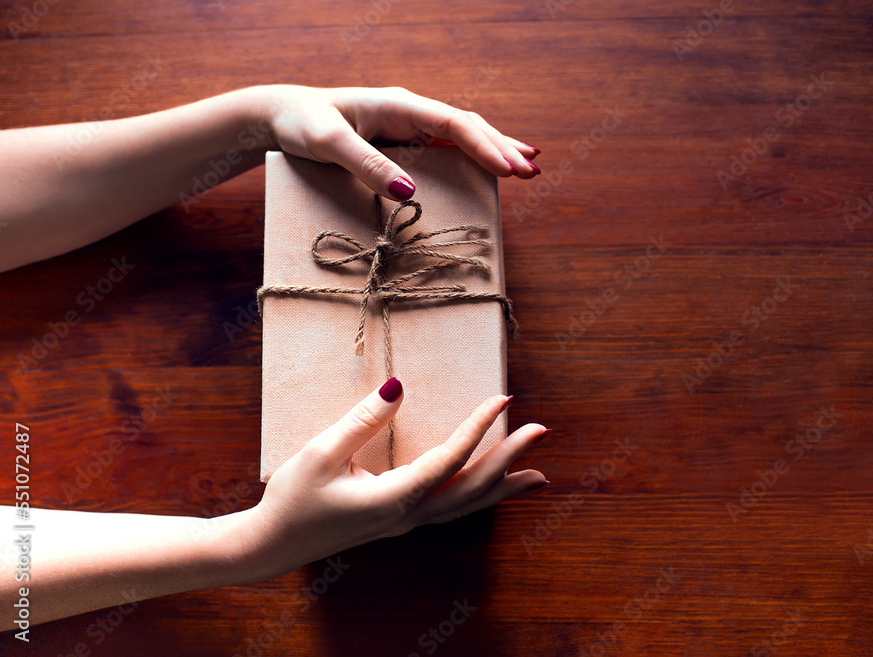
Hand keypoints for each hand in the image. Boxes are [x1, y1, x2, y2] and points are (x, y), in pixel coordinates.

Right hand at [237, 378, 548, 577]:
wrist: (273, 545)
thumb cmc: (293, 499)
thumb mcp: (321, 452)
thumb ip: (362, 419)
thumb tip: (399, 385)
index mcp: (394, 497)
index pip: (450, 459)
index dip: (479, 428)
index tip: (503, 399)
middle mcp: (409, 514)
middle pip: (473, 487)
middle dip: (510, 459)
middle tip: (542, 431)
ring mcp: (408, 522)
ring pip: (468, 505)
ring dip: (504, 485)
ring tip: (541, 475)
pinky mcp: (402, 520)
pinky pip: (454, 509)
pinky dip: (482, 498)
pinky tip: (495, 490)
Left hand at [259, 85, 541, 200]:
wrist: (278, 116)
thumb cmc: (300, 123)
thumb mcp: (328, 143)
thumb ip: (367, 165)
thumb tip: (410, 192)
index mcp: (398, 105)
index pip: (453, 123)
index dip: (484, 145)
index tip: (509, 168)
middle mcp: (409, 111)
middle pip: (467, 127)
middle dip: (501, 148)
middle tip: (532, 173)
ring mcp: (408, 125)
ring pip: (463, 134)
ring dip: (495, 149)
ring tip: (529, 166)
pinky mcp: (402, 140)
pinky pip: (447, 146)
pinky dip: (474, 155)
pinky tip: (492, 164)